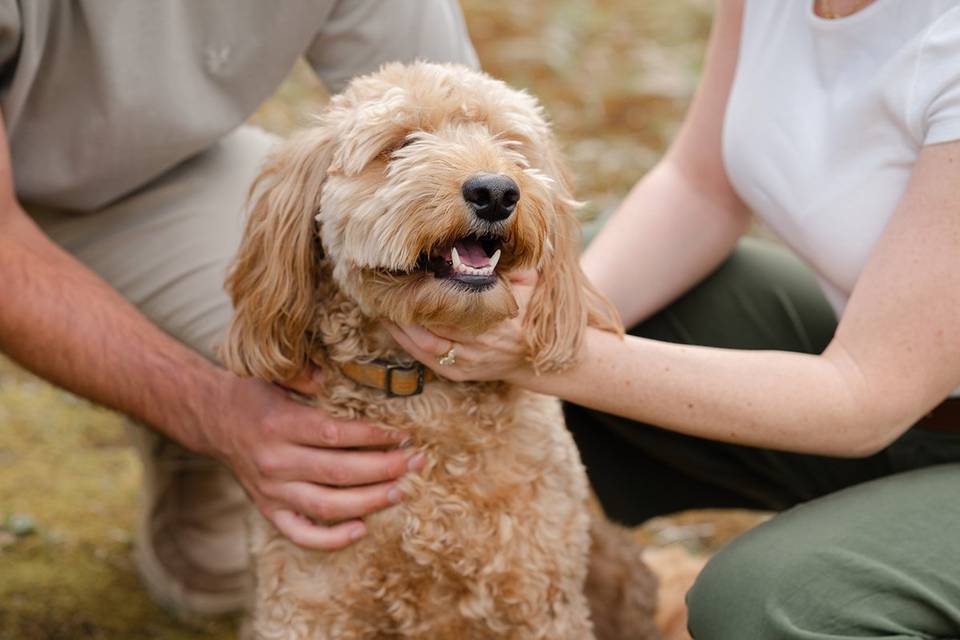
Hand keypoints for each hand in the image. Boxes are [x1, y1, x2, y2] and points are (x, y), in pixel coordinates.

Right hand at [204, 368, 424, 550]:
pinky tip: (361, 529)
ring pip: (327, 505)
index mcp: (279, 425)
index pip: (334, 434)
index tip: (402, 433)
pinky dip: (331, 539)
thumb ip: (309, 376)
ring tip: (402, 491)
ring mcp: (271, 491)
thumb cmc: (257, 394)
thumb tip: (344, 373)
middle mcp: (275, 461)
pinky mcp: (269, 511)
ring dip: (370, 501)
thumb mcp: (276, 374)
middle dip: (384, 468)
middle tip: (417, 462)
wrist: (214, 419)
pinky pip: (301, 534)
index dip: (372, 435)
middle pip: (338, 472)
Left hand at [384, 270, 536, 383]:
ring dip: (402, 324)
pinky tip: (391, 324)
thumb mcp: (528, 286)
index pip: (459, 303)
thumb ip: (513, 266)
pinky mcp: (456, 373)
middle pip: (437, 322)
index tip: (415, 270)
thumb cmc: (526, 316)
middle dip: (412, 304)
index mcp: (498, 320)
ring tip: (384, 303)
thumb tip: (489, 242)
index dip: (434, 288)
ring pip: (425, 342)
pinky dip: (405, 341)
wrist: (531, 360)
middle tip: (389, 284)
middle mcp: (480, 345)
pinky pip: (424, 357)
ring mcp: (467, 362)